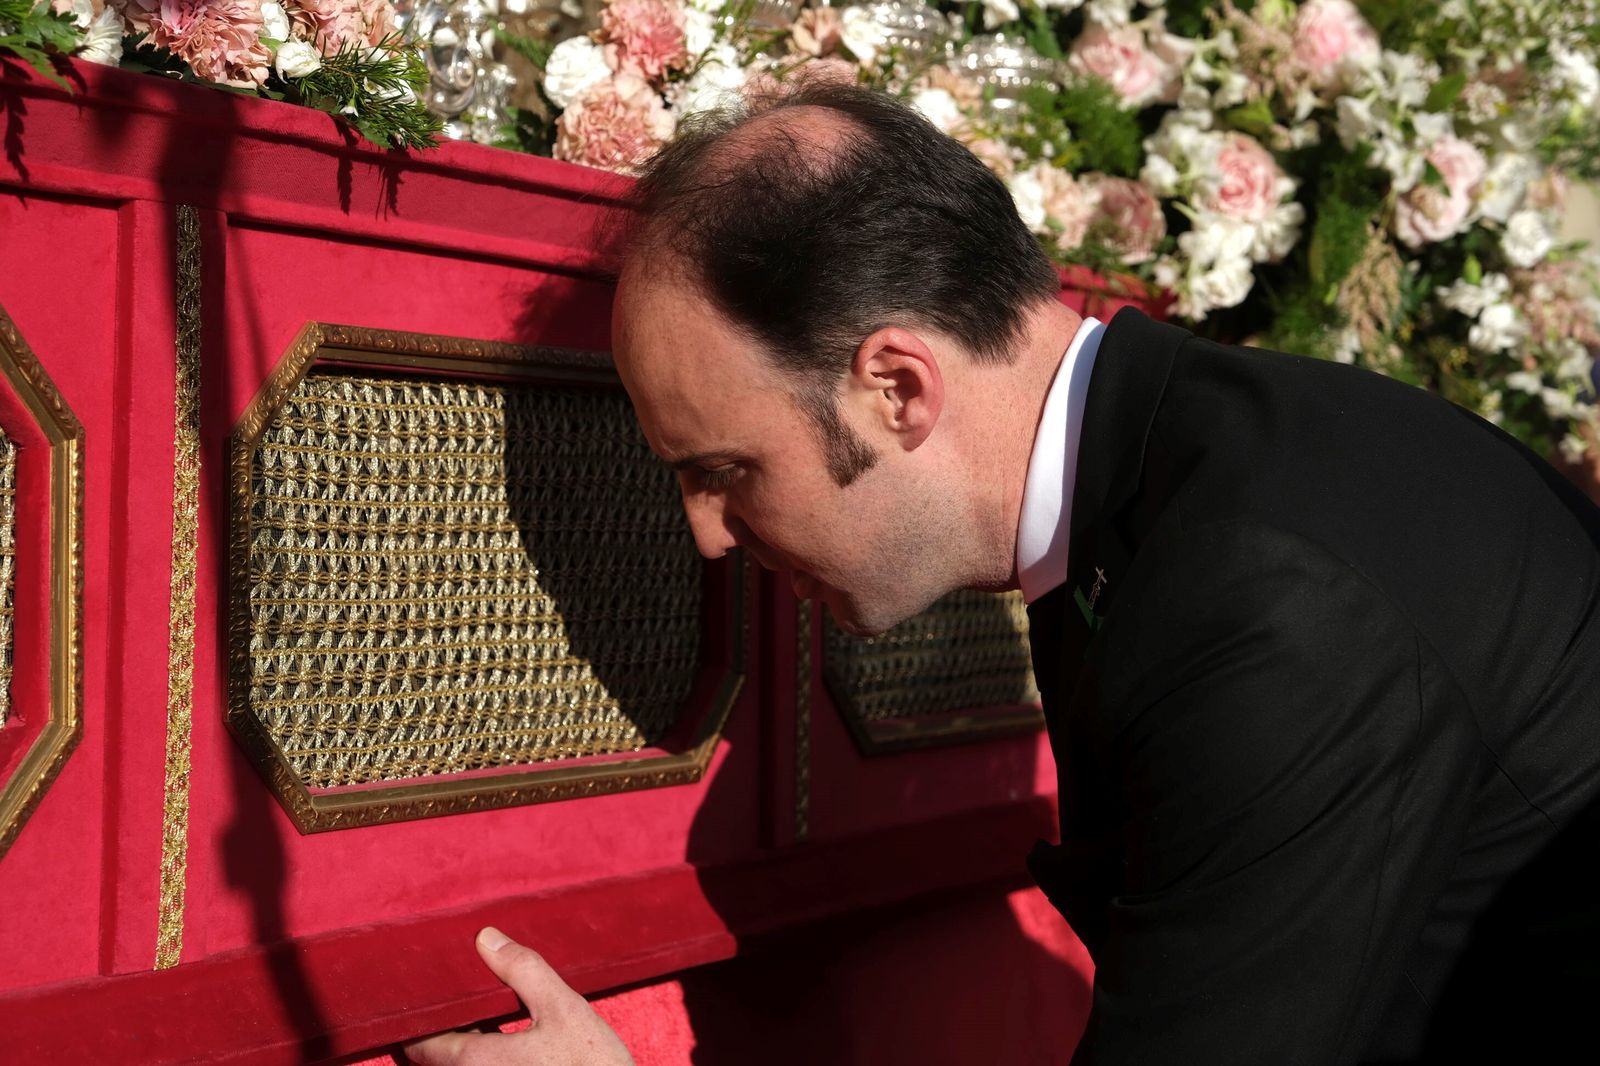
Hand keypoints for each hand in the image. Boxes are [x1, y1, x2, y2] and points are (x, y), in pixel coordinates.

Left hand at [404, 928, 634, 1065]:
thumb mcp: (563, 1008)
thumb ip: (523, 971)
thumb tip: (484, 938)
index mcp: (476, 1061)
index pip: (422, 1045)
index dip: (417, 1017)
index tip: (417, 994)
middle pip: (438, 1059)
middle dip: (441, 1028)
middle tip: (449, 994)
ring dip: (465, 1041)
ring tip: (476, 1011)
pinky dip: (486, 1055)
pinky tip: (505, 1036)